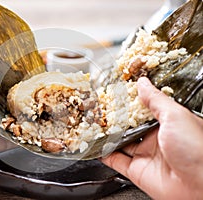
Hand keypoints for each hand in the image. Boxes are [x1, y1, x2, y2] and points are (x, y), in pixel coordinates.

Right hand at [101, 77, 202, 198]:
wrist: (199, 185)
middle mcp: (156, 139)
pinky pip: (116, 160)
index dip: (130, 101)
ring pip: (121, 142)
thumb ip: (155, 100)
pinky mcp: (137, 171)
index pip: (144, 109)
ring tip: (95, 124)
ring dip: (108, 135)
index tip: (116, 93)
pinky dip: (104, 154)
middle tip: (102, 109)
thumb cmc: (198, 150)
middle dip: (116, 118)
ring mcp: (146, 155)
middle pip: (129, 126)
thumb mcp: (175, 116)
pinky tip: (97, 146)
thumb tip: (143, 83)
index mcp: (168, 123)